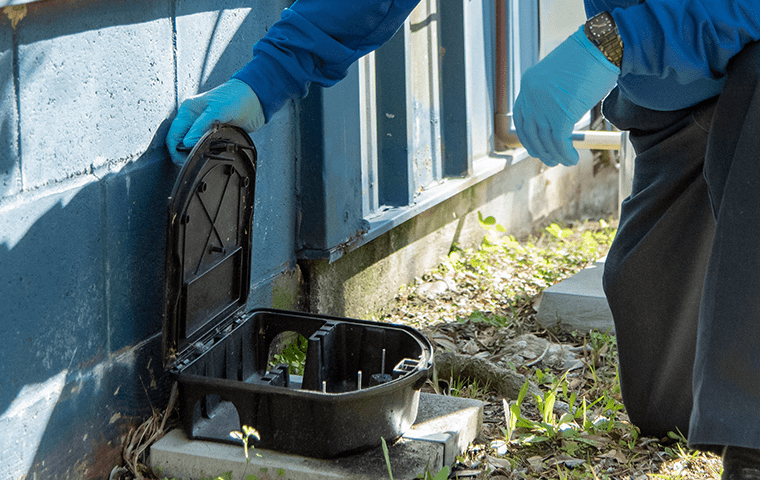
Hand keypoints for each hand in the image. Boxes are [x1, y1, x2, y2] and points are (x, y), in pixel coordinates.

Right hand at [166, 79, 264, 163]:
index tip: (187, 160)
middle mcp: (193, 118)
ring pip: (193, 145)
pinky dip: (207, 150)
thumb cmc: (236, 97)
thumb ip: (200, 126)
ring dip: (197, 152)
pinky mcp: (214, 133)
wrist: (256, 99)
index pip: (173, 135)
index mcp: (188, 110)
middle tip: (197, 159)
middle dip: (185, 153)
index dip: (176, 150)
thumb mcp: (217, 110)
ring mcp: (203, 126)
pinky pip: (205, 145)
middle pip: (180, 142)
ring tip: (205, 155)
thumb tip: (187, 143)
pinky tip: (212, 152)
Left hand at [514, 26, 618, 166]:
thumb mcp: (559, 75)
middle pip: (530, 132)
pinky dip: (566, 154)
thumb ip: (550, 93)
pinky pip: (560, 142)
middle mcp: (531, 95)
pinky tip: (572, 158)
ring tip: (564, 161)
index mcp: (528, 83)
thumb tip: (554, 117)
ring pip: (545, 140)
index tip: (535, 146)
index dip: (527, 136)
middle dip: (540, 149)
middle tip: (549, 159)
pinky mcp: (560, 114)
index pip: (521, 117)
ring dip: (554, 155)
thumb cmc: (587, 59)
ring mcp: (544, 105)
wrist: (602, 47)